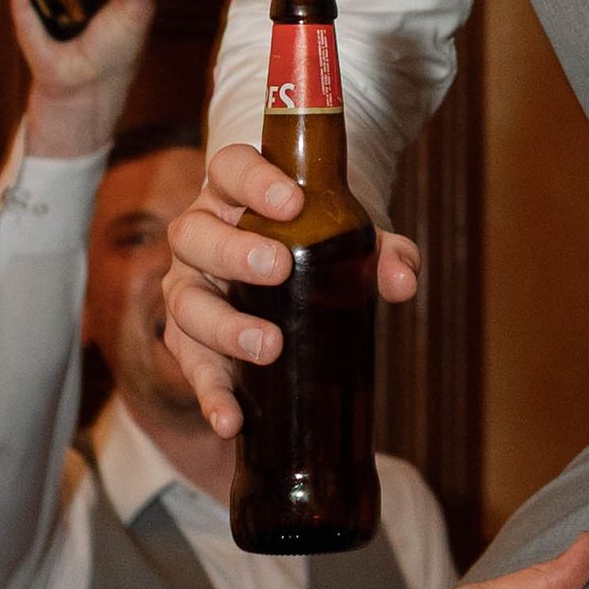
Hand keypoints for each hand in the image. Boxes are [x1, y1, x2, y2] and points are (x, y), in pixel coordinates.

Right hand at [162, 140, 422, 417]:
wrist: (290, 268)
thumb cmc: (315, 239)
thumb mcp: (351, 235)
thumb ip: (382, 251)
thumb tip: (402, 282)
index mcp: (232, 193)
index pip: (229, 168)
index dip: (253, 181)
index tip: (291, 203)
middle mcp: (199, 236)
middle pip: (195, 235)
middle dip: (234, 252)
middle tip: (278, 267)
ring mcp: (189, 289)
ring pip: (186, 303)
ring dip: (223, 326)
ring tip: (269, 346)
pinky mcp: (189, 341)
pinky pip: (193, 367)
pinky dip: (211, 394)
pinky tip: (231, 421)